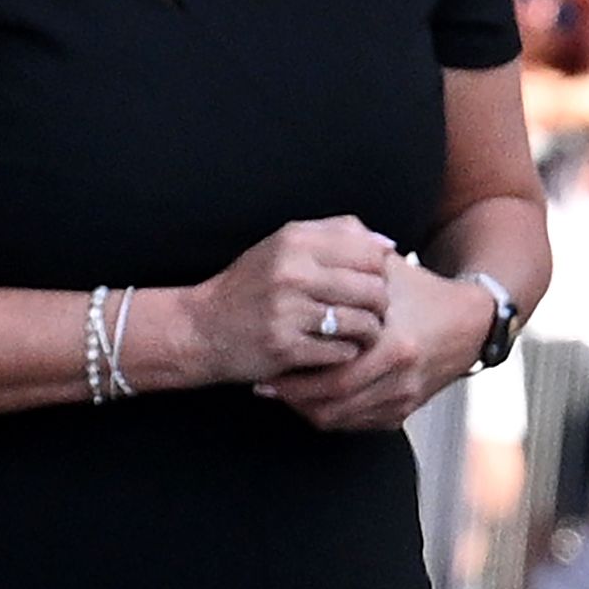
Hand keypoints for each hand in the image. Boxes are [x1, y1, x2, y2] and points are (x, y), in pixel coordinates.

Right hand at [164, 216, 393, 390]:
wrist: (201, 328)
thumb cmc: (252, 286)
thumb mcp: (284, 246)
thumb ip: (336, 235)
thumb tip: (388, 244)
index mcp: (295, 241)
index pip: (371, 254)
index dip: (380, 272)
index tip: (369, 282)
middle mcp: (292, 273)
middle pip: (374, 290)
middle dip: (380, 306)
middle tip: (369, 313)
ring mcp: (288, 312)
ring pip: (365, 323)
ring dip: (368, 332)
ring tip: (356, 332)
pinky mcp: (286, 348)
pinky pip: (343, 352)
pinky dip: (345, 353)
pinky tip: (333, 348)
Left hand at [268, 251, 493, 434]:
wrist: (471, 322)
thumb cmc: (423, 293)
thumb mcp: (390, 272)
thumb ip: (351, 261)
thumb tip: (307, 250)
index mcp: (394, 346)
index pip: (332, 376)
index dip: (294, 378)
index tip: (268, 367)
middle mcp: (400, 377)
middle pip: (331, 405)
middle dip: (293, 398)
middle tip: (267, 386)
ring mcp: (404, 397)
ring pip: (341, 419)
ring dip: (308, 409)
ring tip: (285, 392)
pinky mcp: (406, 409)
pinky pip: (358, 424)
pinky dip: (332, 415)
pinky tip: (314, 398)